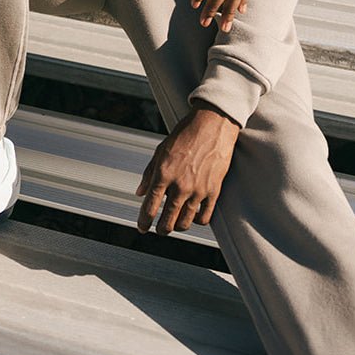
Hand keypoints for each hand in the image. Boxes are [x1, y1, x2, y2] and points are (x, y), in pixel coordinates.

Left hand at [136, 106, 239, 235]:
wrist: (212, 125)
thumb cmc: (185, 135)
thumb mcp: (160, 150)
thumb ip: (149, 173)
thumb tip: (140, 192)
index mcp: (163, 174)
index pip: (149, 207)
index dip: (143, 222)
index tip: (142, 228)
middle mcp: (180, 185)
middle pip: (167, 221)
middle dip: (161, 230)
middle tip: (159, 230)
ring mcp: (198, 190)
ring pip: (186, 222)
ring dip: (178, 227)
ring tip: (175, 224)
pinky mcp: (214, 191)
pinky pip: (205, 217)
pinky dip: (197, 221)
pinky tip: (193, 216)